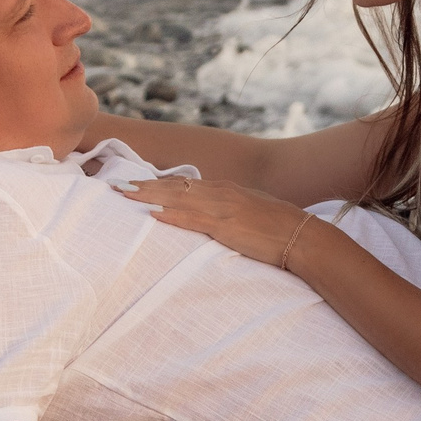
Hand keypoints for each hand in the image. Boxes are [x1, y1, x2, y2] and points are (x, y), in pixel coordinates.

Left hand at [125, 175, 311, 267]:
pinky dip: (171, 215)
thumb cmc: (282, 229)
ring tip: (124, 194)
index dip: (158, 183)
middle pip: (175, 186)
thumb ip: (232, 212)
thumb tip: (218, 218)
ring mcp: (223, 208)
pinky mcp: (226, 225)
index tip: (137, 183)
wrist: (303, 237)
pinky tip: (152, 214)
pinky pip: (192, 219)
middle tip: (117, 185)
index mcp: (227, 190)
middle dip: (144, 185)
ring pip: (177, 197)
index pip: (185, 183)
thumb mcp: (253, 213)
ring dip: (149, 195)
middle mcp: (222, 193)